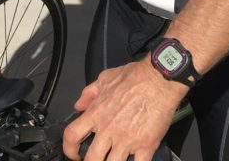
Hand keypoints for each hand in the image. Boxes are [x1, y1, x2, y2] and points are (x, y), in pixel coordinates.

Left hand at [62, 59, 185, 160]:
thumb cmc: (135, 77)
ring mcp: (127, 139)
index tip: (74, 153)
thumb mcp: (105, 79)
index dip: (69, 149)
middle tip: (94, 160)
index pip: (72, 135)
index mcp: (97, 113)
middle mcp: (109, 128)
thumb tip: (79, 105)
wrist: (159, 79)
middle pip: (92, 158)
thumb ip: (89, 93)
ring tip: (113, 160)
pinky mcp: (146, 145)